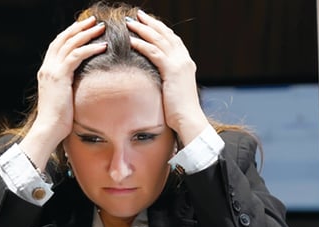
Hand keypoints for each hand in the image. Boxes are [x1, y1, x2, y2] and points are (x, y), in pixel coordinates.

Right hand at [20, 16, 106, 168]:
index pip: (58, 45)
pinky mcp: (59, 76)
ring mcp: (51, 71)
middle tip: (93, 21)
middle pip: (62, 39)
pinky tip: (102, 46)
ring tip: (100, 28)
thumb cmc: (59, 119)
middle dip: (78, 28)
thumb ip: (69, 85)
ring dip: (86, 34)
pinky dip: (90, 49)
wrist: (49, 129)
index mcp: (47, 71)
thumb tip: (82, 82)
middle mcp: (47, 68)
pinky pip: (76, 56)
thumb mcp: (63, 97)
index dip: (70, 34)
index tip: (84, 28)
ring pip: (69, 44)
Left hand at [127, 10, 208, 145]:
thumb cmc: (179, 111)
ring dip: (144, 30)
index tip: (147, 22)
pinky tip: (131, 40)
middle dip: (151, 23)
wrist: (188, 120)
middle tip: (138, 15)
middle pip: (166, 35)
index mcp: (186, 63)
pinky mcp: (173, 71)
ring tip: (130, 23)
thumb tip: (154, 77)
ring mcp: (180, 64)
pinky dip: (142, 45)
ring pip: (159, 40)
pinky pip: (155, 53)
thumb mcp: (173, 90)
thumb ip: (167, 79)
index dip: (160, 29)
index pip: (172, 40)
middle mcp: (185, 60)